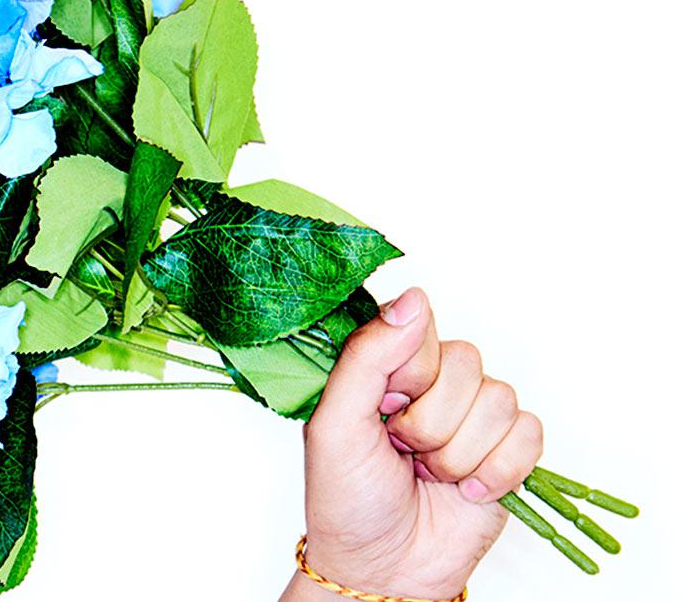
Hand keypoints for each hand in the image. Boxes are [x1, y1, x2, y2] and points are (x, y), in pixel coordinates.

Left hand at [280, 287, 543, 599]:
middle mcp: (434, 385)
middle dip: (430, 422)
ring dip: (459, 452)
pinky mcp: (509, 454)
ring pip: (500, 400)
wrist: (383, 569)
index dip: (409, 371)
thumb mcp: (335, 424)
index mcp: (388, 369)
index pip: (421, 327)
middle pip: (467, 363)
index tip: (384, 407)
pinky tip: (466, 491)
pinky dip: (497, 471)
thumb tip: (412, 296)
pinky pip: (529, 434)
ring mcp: (473, 418)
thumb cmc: (347, 499)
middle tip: (402, 452)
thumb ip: (367, 356)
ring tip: (428, 475)